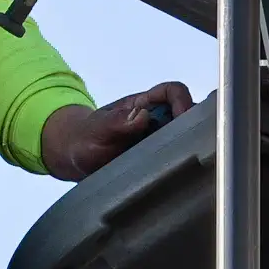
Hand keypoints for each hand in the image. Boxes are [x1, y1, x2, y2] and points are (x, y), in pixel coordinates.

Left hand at [40, 82, 198, 179]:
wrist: (75, 157)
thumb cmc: (84, 139)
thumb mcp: (95, 131)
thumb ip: (116, 123)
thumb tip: (141, 116)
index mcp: (143, 105)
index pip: (172, 92)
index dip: (182, 101)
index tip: (183, 120)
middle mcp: (155, 120)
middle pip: (187, 115)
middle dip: (193, 128)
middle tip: (187, 147)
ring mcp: (157, 140)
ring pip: (186, 137)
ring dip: (188, 147)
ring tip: (183, 163)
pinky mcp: (157, 159)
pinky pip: (176, 158)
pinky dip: (181, 163)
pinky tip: (177, 176)